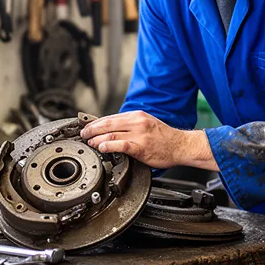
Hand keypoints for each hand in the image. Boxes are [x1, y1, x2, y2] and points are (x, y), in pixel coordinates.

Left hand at [79, 111, 218, 170]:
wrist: (180, 145)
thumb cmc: (164, 137)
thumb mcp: (147, 123)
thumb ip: (130, 125)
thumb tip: (112, 129)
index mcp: (137, 115)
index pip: (110, 117)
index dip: (95, 123)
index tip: (87, 127)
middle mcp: (137, 122)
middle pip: (107, 124)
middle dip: (91, 130)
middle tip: (83, 135)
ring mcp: (139, 134)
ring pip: (110, 134)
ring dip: (96, 139)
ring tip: (89, 143)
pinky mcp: (140, 147)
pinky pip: (119, 145)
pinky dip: (107, 146)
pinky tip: (101, 148)